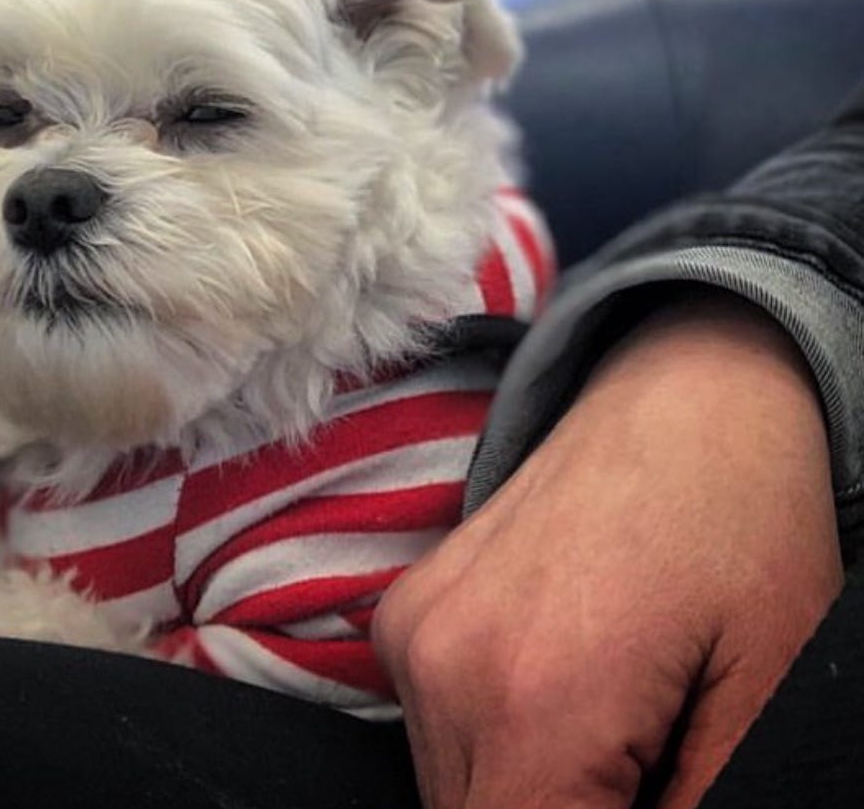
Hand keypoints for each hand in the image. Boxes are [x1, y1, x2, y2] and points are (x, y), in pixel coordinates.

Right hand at [373, 294, 842, 807]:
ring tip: (609, 728)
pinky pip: (432, 725)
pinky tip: (558, 683)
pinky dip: (494, 739)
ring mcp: (411, 631)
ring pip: (451, 788)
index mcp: (535, 701)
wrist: (678, 400)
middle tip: (641, 764)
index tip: (651, 793)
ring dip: (527, 788)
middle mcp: (443, 666)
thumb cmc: (740, 532)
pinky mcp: (403, 612)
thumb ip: (700, 805)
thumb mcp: (766, 694)